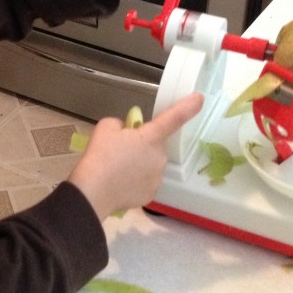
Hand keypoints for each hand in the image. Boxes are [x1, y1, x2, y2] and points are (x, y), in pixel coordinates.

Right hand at [68, 92, 204, 219]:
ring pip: (150, 165)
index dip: (188, 107)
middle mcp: (159, 157)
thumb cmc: (100, 155)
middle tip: (119, 152)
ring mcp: (157, 177)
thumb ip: (120, 125)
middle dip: (141, 146)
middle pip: (154, 146)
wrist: (93, 190)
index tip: (199, 98)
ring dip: (138, 164)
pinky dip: (134, 182)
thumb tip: (125, 132)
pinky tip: (119, 183)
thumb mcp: (106, 127)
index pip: (174, 118)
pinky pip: (145, 182)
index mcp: (151, 137)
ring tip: (116, 170)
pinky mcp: (150, 194)